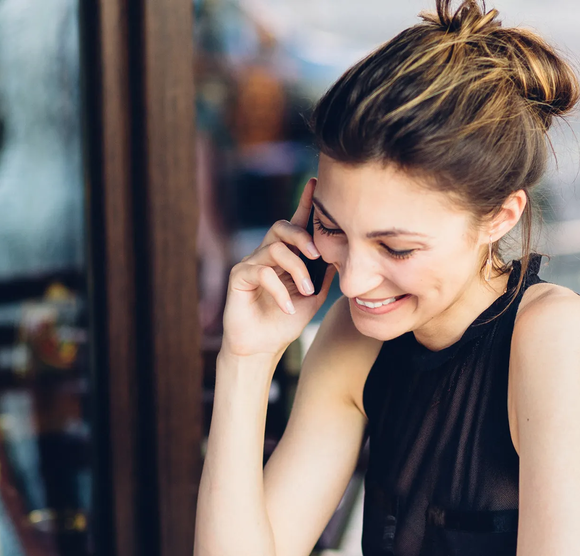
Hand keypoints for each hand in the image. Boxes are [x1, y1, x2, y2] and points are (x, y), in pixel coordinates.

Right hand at [221, 179, 332, 358]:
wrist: (261, 349)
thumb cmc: (284, 323)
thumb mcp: (312, 298)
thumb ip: (322, 276)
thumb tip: (339, 255)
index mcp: (284, 257)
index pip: (294, 224)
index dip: (304, 204)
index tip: (315, 183)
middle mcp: (265, 255)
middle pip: (281, 227)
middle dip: (302, 236)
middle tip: (317, 254)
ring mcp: (251, 264)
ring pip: (275, 249)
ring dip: (296, 270)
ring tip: (306, 292)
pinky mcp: (239, 277)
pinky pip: (262, 272)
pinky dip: (279, 291)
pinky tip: (287, 308)